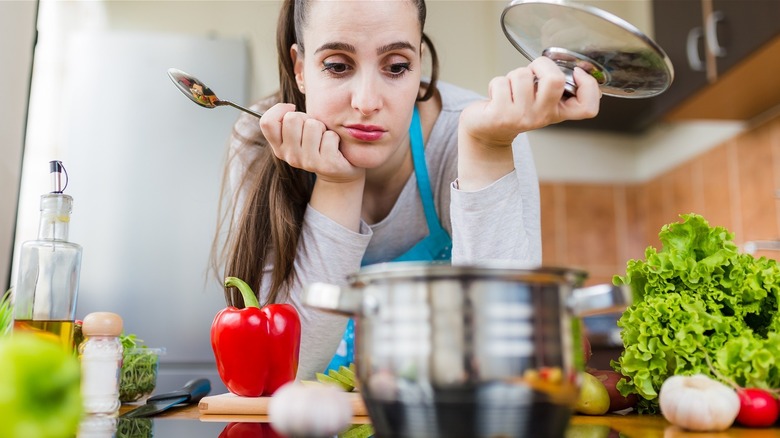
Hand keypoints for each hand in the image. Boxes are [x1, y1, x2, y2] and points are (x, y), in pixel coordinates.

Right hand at [259, 103, 363, 183]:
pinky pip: (329, 136)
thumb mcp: (298, 134)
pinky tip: (334, 148)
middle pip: (292, 118)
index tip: (292, 109)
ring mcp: (307, 162)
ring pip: (312, 125)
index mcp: (279, 148)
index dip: (279, 109)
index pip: (267, 122)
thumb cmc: (317, 144)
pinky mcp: (326, 165)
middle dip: (306, 117)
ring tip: (323, 139)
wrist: (338, 171)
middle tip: (313, 130)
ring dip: (322, 127)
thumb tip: (289, 107)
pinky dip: (334, 137)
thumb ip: (288, 122)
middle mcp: (290, 156)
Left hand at [459, 56, 600, 149]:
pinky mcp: (500, 115)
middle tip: (532, 72)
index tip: (576, 72)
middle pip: (555, 80)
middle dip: (541, 64)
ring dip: (512, 75)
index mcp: (558, 112)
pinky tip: (496, 96)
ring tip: (510, 89)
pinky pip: (500, 82)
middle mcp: (543, 116)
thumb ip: (554, 87)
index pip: (587, 107)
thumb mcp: (540, 101)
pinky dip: (495, 83)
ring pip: (522, 74)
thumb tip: (566, 64)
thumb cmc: (515, 108)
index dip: (588, 85)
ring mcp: (522, 117)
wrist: (488, 130)